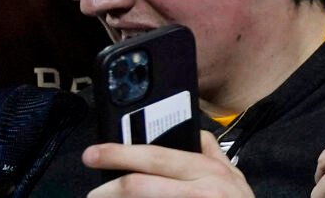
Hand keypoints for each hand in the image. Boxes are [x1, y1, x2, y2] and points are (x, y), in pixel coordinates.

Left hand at [83, 131, 252, 197]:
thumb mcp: (233, 177)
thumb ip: (212, 153)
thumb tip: (192, 133)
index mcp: (206, 170)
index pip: (156, 157)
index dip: (120, 154)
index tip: (94, 154)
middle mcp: (199, 191)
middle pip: (137, 186)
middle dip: (106, 189)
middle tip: (91, 194)